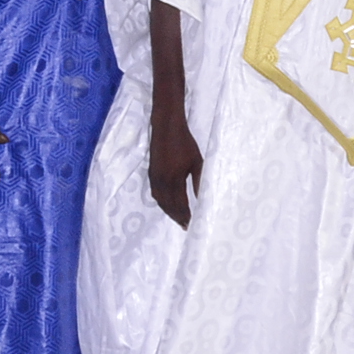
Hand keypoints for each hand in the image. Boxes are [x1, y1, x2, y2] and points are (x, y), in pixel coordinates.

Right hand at [148, 110, 202, 227]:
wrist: (166, 127)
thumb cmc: (185, 143)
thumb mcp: (197, 161)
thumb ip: (199, 181)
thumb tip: (202, 198)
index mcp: (174, 179)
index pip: (180, 204)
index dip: (185, 215)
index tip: (191, 224)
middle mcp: (162, 181)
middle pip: (169, 205)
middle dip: (177, 217)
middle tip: (184, 226)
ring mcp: (154, 177)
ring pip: (160, 200)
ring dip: (168, 211)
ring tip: (177, 218)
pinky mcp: (151, 173)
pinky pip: (155, 193)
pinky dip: (161, 202)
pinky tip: (166, 204)